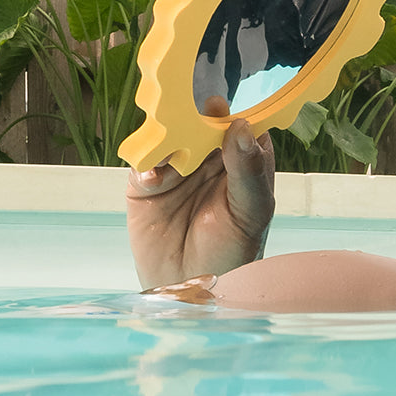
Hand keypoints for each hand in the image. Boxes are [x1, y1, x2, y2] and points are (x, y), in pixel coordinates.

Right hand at [126, 117, 275, 288]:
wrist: (192, 287)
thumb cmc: (234, 252)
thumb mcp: (252, 212)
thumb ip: (249, 171)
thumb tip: (241, 127)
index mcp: (245, 161)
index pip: (244, 125)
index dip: (237, 112)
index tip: (228, 108)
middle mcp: (212, 158)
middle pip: (202, 123)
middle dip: (195, 117)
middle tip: (191, 116)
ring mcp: (178, 167)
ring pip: (170, 136)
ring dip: (167, 137)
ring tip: (172, 148)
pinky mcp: (147, 183)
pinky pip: (143, 163)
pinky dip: (146, 166)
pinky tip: (153, 179)